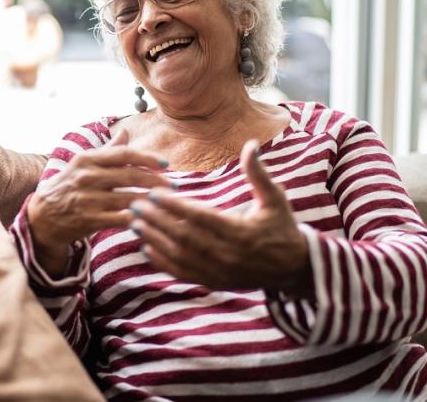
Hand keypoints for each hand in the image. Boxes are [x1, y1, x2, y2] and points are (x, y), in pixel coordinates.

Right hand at [27, 129, 170, 275]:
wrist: (41, 217)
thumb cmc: (67, 187)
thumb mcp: (83, 164)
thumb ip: (107, 151)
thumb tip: (125, 132)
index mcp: (88, 159)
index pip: (124, 154)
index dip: (147, 158)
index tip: (165, 164)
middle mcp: (87, 177)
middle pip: (130, 176)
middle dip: (156, 182)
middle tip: (175, 187)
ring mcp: (87, 199)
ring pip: (128, 199)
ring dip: (151, 201)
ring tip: (167, 203)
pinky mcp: (88, 220)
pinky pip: (120, 219)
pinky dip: (137, 219)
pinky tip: (151, 220)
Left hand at [131, 140, 312, 295]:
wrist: (292, 268)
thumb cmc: (281, 227)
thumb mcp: (275, 198)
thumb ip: (258, 173)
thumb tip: (250, 144)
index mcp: (241, 233)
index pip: (200, 218)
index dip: (175, 206)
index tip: (154, 193)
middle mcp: (228, 255)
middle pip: (184, 237)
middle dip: (157, 221)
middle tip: (134, 205)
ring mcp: (219, 272)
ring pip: (180, 256)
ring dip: (154, 240)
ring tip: (134, 223)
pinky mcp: (214, 282)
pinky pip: (183, 273)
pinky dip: (163, 262)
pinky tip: (146, 247)